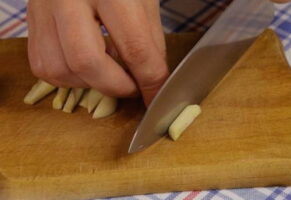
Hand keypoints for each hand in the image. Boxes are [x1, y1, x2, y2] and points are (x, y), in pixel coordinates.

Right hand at [27, 0, 167, 104]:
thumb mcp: (144, 4)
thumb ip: (150, 45)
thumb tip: (150, 82)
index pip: (133, 45)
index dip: (149, 79)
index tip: (154, 95)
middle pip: (86, 60)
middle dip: (114, 86)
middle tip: (131, 86)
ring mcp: (43, 8)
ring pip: (59, 69)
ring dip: (90, 83)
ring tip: (108, 70)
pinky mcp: (31, 21)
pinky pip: (44, 67)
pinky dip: (70, 77)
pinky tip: (86, 65)